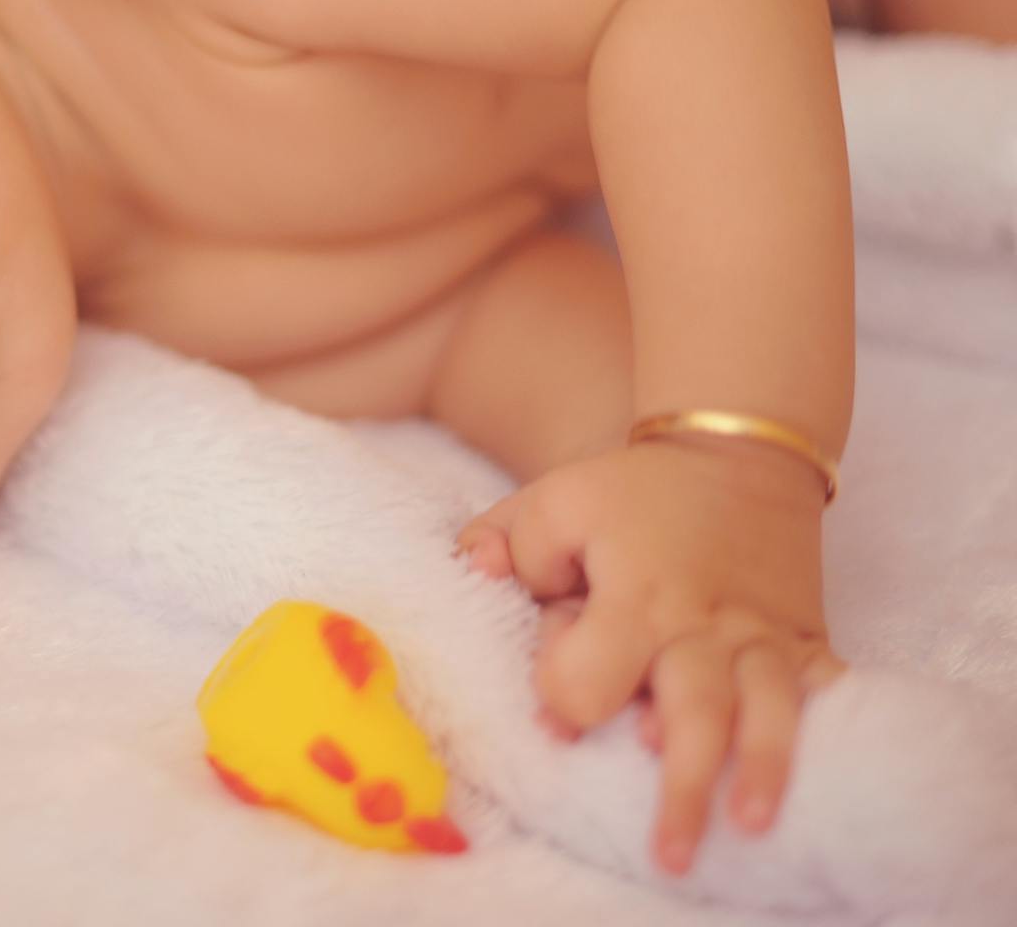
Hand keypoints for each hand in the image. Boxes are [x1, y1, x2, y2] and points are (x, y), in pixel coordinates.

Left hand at [455, 441, 845, 875]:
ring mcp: (761, 634)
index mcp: (635, 594)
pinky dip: (825, 731)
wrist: (737, 454)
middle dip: (681, 786)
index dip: (565, 687)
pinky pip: (825, 690)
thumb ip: (502, 541)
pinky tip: (821, 781)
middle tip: (667, 852)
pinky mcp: (804, 639)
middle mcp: (703, 624)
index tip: (556, 681)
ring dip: (761, 769)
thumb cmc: (630, 493)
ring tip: (750, 825)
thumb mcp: (552, 499)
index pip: (592, 676)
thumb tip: (481, 572)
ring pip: (767, 711)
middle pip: (693, 713)